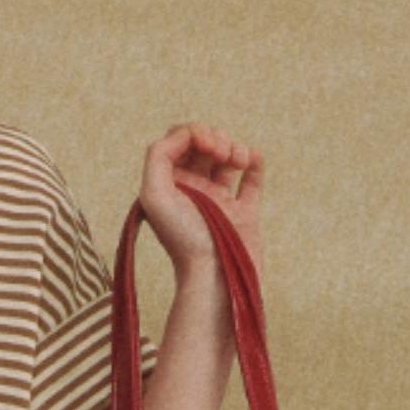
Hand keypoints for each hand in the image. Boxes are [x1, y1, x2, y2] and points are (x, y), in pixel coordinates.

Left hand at [140, 122, 264, 275]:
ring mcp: (219, 201)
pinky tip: (251, 162)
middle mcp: (192, 191)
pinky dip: (255, 162)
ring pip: (227, 156)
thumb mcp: (154, 195)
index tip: (206, 147)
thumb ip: (159, 155)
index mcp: (170, 186)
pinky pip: (252, 177)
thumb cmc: (184, 239)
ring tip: (237, 160)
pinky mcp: (244, 212)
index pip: (179, 140)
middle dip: (216, 138)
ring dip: (235, 147)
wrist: (215, 277)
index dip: (194, 133)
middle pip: (204, 143)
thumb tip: (184, 134)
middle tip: (220, 153)